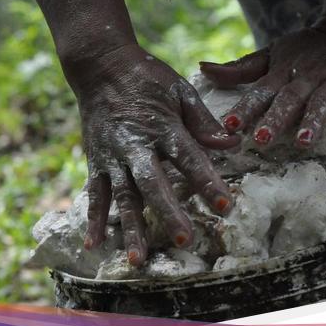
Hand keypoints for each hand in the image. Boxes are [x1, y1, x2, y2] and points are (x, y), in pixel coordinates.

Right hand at [72, 44, 239, 265]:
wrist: (101, 66)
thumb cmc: (146, 77)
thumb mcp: (180, 90)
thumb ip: (204, 120)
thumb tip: (233, 142)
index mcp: (163, 126)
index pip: (189, 157)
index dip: (207, 181)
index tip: (225, 205)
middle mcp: (136, 145)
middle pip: (154, 183)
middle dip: (169, 212)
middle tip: (184, 240)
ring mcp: (113, 156)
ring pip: (123, 197)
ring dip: (130, 229)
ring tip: (138, 260)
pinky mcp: (96, 162)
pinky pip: (94, 194)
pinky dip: (93, 219)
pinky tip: (94, 244)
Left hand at [199, 24, 325, 147]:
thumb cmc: (306, 51)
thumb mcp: (272, 56)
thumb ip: (240, 69)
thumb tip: (203, 69)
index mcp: (283, 75)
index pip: (261, 93)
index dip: (245, 108)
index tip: (229, 124)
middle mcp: (307, 80)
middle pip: (289, 100)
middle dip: (275, 119)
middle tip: (261, 140)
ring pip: (323, 103)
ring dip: (314, 121)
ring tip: (304, 141)